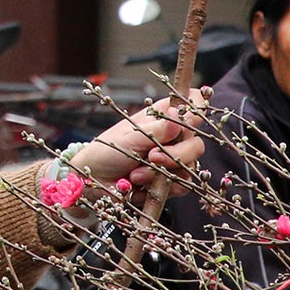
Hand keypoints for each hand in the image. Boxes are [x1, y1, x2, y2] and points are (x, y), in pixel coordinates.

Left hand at [67, 90, 208, 192]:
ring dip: (161, 173)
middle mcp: (173, 137)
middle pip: (196, 144)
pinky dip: (160, 186)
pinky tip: (141, 184)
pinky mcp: (171, 181)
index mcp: (163, 116)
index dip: (195, 109)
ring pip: (190, 168)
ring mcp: (173, 159)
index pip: (192, 103)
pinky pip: (181, 186)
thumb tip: (177, 113)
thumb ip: (157, 129)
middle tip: (152, 157)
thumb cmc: (108, 150)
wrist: (94, 180)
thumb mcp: (130, 137)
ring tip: (135, 173)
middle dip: (176, 155)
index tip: (184, 122)